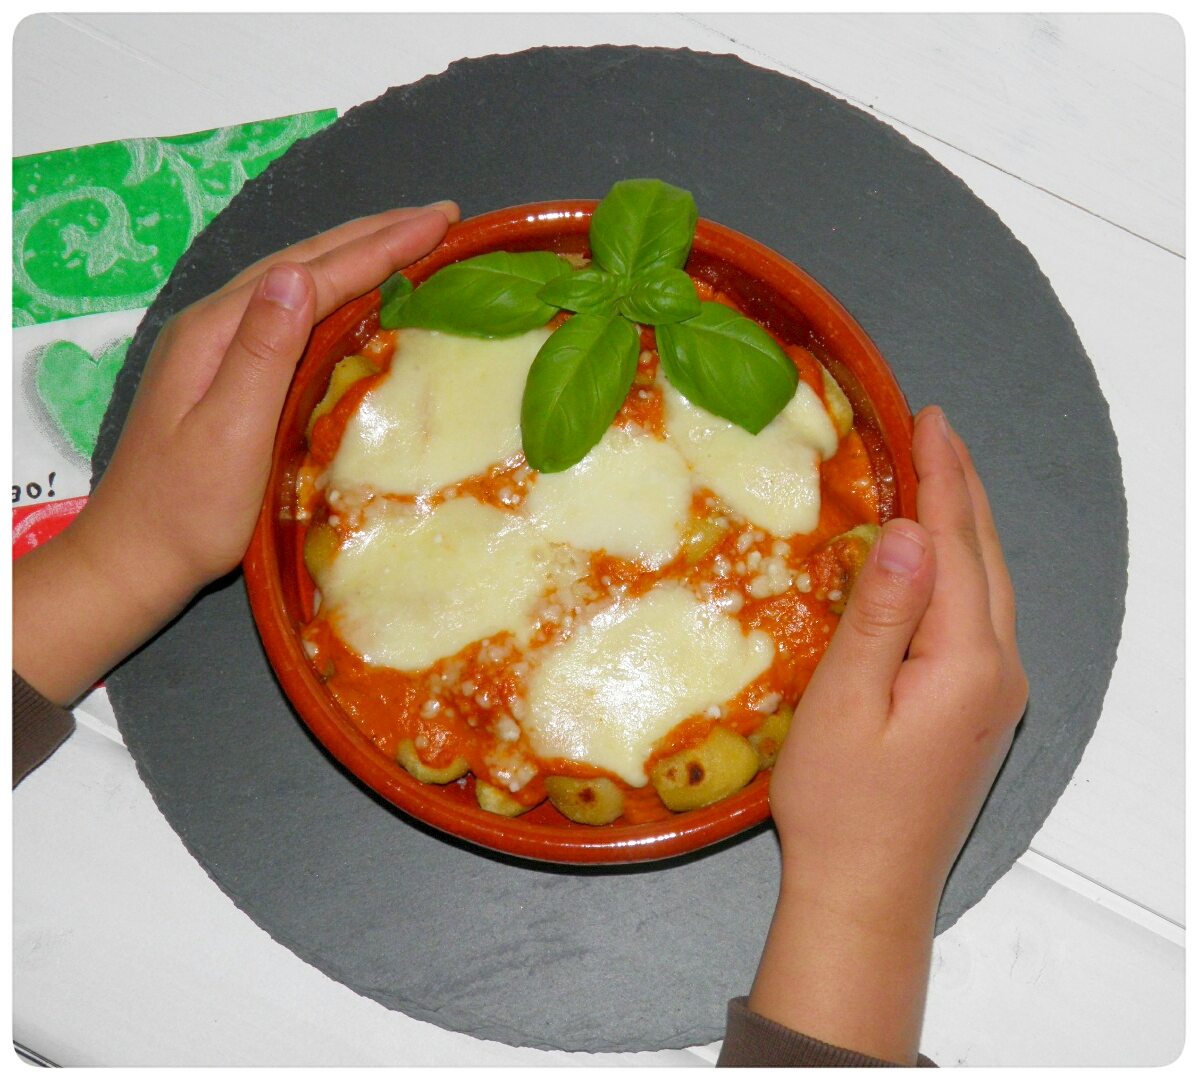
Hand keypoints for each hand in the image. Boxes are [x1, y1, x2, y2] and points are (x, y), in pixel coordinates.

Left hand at [13, 202, 457, 704]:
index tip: (438, 222)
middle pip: (305, 261)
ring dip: (358, 255)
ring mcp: (221, 347)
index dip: (378, 246)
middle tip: (441, 217)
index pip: (312, 272)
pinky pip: (295, 313)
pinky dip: (339, 292)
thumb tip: (297, 275)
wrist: (137, 557)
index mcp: (218, 332)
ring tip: (412, 239)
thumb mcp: (227, 434)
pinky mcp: (232, 372)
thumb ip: (261, 353)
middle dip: (376, 235)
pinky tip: (360, 294)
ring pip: (300, 281)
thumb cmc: (188, 509)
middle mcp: (218, 325)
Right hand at [747, 405, 1027, 1062]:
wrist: (868, 895)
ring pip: (988, 586)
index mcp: (967, 662)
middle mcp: (999, 671)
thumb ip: (882, 615)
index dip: (939, 479)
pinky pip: (979, 616)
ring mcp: (997, 694)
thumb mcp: (845, 704)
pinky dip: (960, 567)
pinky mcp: (982, 710)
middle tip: (933, 428)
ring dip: (964, 524)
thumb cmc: (840, 804)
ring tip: (938, 473)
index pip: (953, 546)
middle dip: (961, 488)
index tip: (926, 417)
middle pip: (984, 559)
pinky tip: (938, 555)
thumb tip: (906, 531)